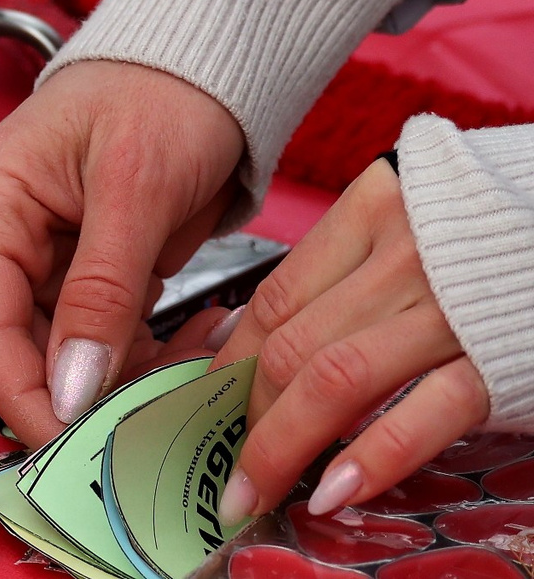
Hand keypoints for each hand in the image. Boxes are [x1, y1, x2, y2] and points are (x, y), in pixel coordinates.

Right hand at [0, 59, 246, 441]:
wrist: (206, 62)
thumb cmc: (162, 95)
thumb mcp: (136, 190)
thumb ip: (102, 292)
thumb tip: (70, 388)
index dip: (22, 392)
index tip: (73, 449)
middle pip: (15, 344)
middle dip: (74, 395)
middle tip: (138, 438)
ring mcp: (37, 251)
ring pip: (60, 349)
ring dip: (117, 381)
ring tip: (183, 394)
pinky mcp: (79, 266)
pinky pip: (97, 335)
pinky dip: (140, 357)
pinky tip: (188, 362)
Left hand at [212, 159, 488, 519]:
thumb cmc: (489, 229)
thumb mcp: (404, 224)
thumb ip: (338, 270)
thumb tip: (252, 336)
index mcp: (370, 211)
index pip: (274, 298)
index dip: (229, 363)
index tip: (208, 406)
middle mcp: (401, 256)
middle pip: (291, 344)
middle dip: (246, 415)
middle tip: (224, 463)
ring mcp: (447, 311)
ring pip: (335, 380)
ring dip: (284, 444)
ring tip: (257, 488)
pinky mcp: (494, 361)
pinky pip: (422, 415)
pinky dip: (372, 458)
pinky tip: (335, 490)